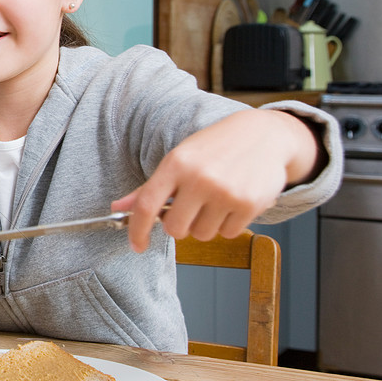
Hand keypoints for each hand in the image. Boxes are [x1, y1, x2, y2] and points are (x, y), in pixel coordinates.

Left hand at [113, 109, 318, 251]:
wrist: (264, 135)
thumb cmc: (215, 148)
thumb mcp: (179, 159)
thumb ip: (149, 188)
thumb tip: (117, 208)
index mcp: (176, 164)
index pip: (146, 206)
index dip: (137, 231)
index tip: (137, 245)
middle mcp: (199, 178)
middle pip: (175, 229)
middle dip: (179, 225)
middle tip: (190, 208)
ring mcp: (225, 192)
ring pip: (202, 234)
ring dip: (205, 225)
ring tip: (215, 200)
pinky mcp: (249, 204)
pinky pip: (228, 234)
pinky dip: (228, 224)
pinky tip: (233, 201)